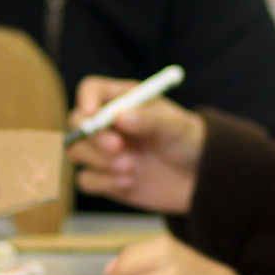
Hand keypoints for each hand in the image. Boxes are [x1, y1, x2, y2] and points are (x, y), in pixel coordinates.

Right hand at [67, 76, 206, 213]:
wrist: (198, 180)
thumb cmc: (189, 143)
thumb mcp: (177, 127)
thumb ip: (150, 119)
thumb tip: (119, 117)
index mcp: (124, 100)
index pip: (92, 90)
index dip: (87, 99)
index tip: (93, 113)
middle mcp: (108, 123)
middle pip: (78, 121)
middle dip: (94, 135)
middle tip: (118, 147)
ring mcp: (103, 151)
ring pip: (75, 151)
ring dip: (99, 161)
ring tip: (132, 169)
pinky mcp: (104, 177)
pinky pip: (86, 180)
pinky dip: (103, 183)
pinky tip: (129, 183)